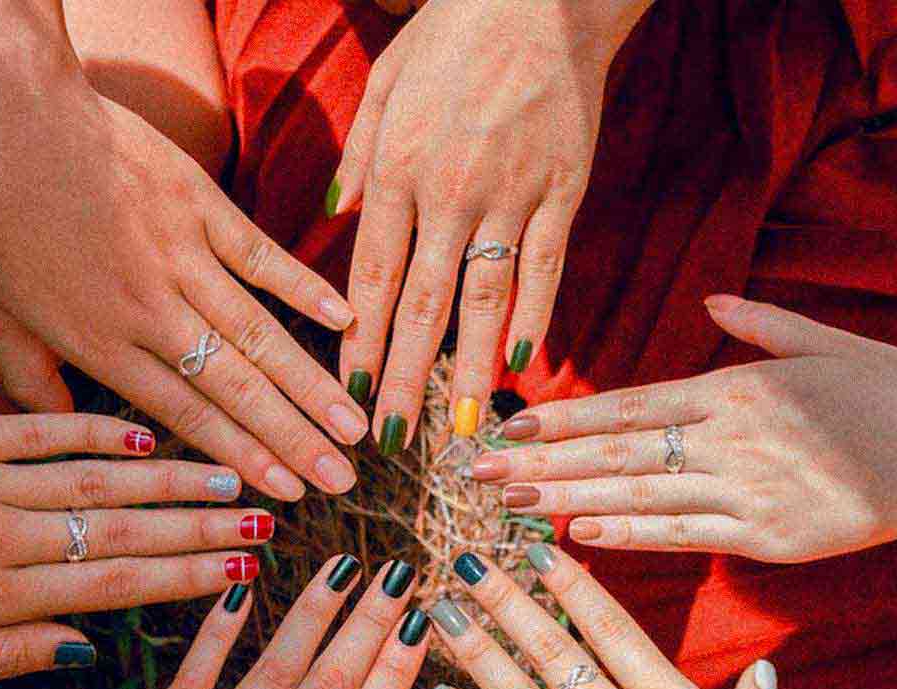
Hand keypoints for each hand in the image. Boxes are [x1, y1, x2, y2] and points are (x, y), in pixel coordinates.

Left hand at [0, 4, 363, 500]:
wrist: (4, 115)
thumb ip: (30, 380)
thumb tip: (64, 433)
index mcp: (100, 341)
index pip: (185, 413)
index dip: (240, 458)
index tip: (284, 497)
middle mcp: (150, 308)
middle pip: (236, 386)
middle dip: (294, 440)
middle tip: (343, 483)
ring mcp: (180, 253)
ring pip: (259, 332)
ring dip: (312, 384)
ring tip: (356, 427)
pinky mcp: (198, 203)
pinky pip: (261, 255)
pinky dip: (305, 288)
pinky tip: (347, 321)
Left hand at [0, 413, 265, 688]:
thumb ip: (0, 659)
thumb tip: (86, 653)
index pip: (114, 585)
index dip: (188, 578)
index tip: (246, 574)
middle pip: (124, 528)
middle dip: (205, 527)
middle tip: (271, 522)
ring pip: (94, 477)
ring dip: (172, 476)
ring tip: (235, 475)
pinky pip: (35, 429)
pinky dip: (92, 429)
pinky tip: (143, 432)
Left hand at [331, 0, 649, 448]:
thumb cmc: (452, 35)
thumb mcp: (385, 83)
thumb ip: (358, 157)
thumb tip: (332, 219)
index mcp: (399, 169)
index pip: (373, 277)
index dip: (361, 343)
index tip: (348, 394)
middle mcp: (450, 192)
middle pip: (423, 305)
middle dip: (406, 380)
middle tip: (393, 441)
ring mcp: (512, 194)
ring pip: (486, 299)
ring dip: (470, 370)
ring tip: (460, 428)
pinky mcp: (564, 189)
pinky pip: (546, 266)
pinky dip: (535, 317)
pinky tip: (523, 365)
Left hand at [470, 294, 896, 561]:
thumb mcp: (832, 343)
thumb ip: (764, 327)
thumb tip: (711, 304)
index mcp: (738, 388)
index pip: (627, 405)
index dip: (560, 419)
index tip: (504, 428)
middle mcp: (731, 438)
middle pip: (615, 452)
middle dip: (538, 464)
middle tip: (471, 476)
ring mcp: (747, 491)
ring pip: (639, 497)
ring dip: (566, 502)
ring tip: (506, 509)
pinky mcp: (767, 536)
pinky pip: (685, 535)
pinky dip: (631, 536)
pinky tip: (579, 536)